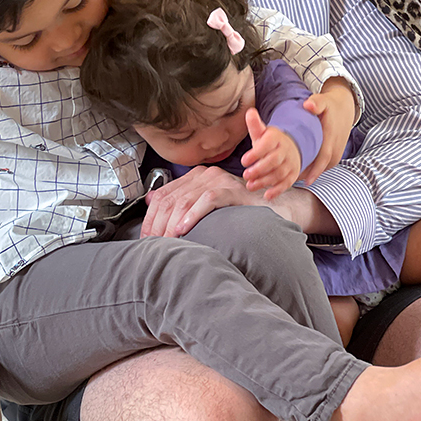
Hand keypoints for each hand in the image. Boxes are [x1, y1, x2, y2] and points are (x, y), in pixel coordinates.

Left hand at [140, 166, 266, 237]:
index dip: (150, 218)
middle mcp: (205, 174)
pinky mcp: (232, 190)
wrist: (274, 209)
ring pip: (184, 200)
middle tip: (154, 245)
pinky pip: (208, 199)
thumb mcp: (205, 205)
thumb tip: (150, 201)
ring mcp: (219, 180)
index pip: (162, 195)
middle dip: (157, 224)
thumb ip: (180, 200)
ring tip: (166, 242)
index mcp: (195, 177)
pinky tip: (184, 229)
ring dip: (171, 224)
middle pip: (170, 199)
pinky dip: (193, 215)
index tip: (146, 238)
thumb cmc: (239, 211)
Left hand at [241, 108, 301, 199]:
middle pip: (274, 160)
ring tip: (250, 185)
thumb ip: (255, 125)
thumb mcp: (262, 133)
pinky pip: (286, 184)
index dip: (256, 152)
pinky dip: (277, 190)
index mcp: (276, 138)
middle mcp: (285, 150)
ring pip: (279, 173)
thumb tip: (249, 112)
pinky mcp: (292, 175)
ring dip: (264, 181)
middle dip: (259, 169)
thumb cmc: (269, 143)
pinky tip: (267, 195)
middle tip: (246, 174)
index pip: (268, 143)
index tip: (244, 160)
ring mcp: (290, 164)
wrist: (289, 149)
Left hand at [299, 77, 355, 183]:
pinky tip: (301, 171)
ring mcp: (336, 152)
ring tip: (292, 177)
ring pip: (322, 168)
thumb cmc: (331, 105)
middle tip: (289, 180)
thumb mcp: (323, 101)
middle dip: (307, 175)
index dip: (313, 170)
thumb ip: (316, 103)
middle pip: (321, 167)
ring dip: (309, 174)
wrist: (345, 108)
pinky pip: (324, 165)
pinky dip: (314, 170)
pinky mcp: (335, 154)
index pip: (323, 157)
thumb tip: (309, 105)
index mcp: (331, 137)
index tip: (301, 179)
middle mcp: (335, 148)